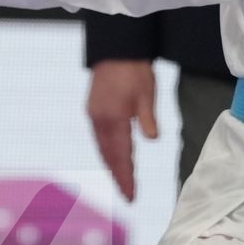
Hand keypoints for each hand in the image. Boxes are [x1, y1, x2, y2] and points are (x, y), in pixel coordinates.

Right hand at [85, 60, 157, 201]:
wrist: (115, 48)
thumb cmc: (134, 70)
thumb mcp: (147, 93)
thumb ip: (147, 118)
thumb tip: (152, 139)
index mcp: (114, 119)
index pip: (121, 155)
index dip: (126, 177)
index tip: (131, 196)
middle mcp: (100, 121)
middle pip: (108, 156)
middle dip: (118, 176)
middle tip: (127, 195)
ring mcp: (93, 115)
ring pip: (101, 147)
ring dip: (110, 165)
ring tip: (120, 180)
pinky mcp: (92, 109)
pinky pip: (98, 137)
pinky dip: (105, 151)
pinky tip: (111, 155)